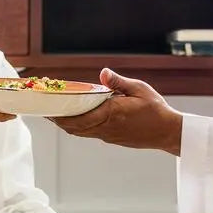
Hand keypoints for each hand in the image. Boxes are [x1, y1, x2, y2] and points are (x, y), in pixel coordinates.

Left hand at [48, 68, 182, 154]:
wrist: (168, 132)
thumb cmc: (156, 110)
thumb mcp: (139, 89)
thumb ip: (118, 82)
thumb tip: (103, 73)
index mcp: (112, 113)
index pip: (79, 115)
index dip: (61, 114)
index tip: (47, 108)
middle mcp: (107, 127)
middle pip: (75, 126)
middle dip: (58, 120)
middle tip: (44, 111)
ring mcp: (109, 135)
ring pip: (81, 132)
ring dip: (67, 125)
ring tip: (55, 115)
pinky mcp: (112, 139)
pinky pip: (90, 133)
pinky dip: (78, 127)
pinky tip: (74, 120)